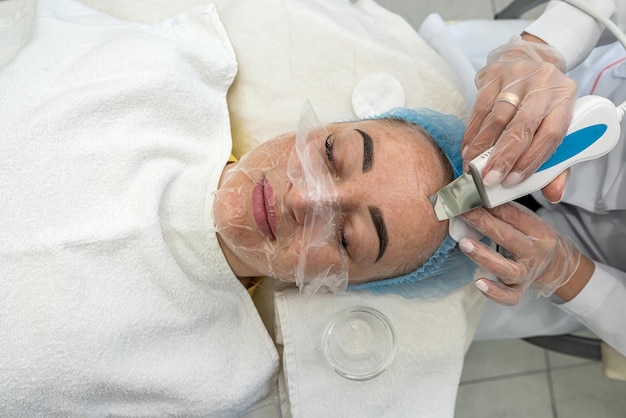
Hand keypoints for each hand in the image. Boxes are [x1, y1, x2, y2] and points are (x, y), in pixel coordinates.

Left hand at [457, 202, 581, 305]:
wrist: (556, 267)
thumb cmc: (532, 239)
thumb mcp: (526, 221)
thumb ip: (505, 211)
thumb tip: (473, 195)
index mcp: (538, 231)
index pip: (514, 216)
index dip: (490, 206)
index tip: (468, 196)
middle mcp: (534, 253)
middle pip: (509, 238)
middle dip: (483, 224)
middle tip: (463, 213)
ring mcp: (527, 274)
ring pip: (508, 269)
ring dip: (485, 256)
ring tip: (465, 244)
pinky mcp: (519, 291)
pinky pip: (509, 296)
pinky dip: (495, 293)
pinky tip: (479, 283)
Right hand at [462, 34, 577, 201]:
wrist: (530, 59)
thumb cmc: (545, 102)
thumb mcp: (558, 124)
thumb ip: (558, 162)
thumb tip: (553, 195)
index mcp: (565, 100)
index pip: (551, 133)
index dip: (531, 160)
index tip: (512, 181)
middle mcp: (544, 85)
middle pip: (522, 125)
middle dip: (503, 157)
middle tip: (488, 180)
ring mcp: (518, 77)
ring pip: (497, 118)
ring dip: (482, 148)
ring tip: (472, 169)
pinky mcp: (494, 75)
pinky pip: (479, 109)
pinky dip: (472, 134)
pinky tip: (467, 150)